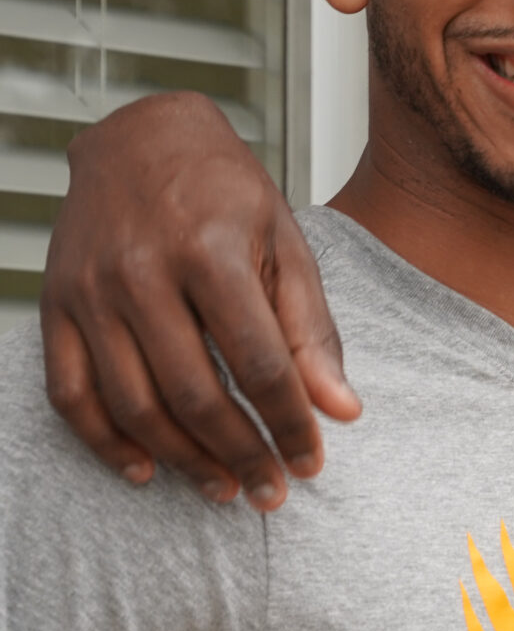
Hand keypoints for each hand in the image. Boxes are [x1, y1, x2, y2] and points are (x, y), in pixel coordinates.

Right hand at [39, 93, 358, 508]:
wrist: (140, 138)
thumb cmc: (224, 192)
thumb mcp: (286, 244)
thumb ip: (311, 329)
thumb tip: (342, 411)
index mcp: (211, 252)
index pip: (259, 363)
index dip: (290, 423)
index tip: (312, 462)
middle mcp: (142, 273)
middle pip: (194, 394)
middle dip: (240, 454)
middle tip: (271, 492)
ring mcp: (89, 292)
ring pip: (133, 404)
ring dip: (182, 460)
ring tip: (223, 487)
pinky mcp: (54, 306)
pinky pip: (71, 394)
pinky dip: (105, 442)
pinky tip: (147, 468)